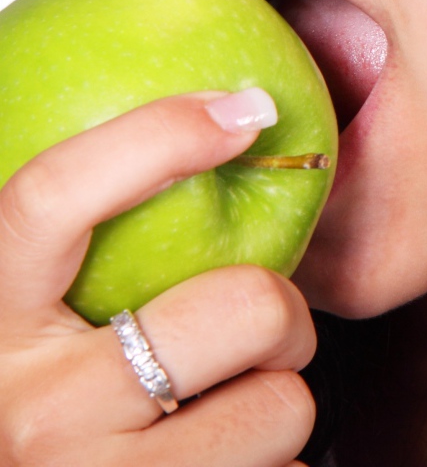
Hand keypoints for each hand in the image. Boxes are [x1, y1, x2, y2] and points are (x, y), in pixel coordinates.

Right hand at [0, 93, 316, 465]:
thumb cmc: (43, 415)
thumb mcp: (28, 322)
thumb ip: (71, 249)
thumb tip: (199, 119)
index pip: (55, 196)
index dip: (159, 133)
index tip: (246, 110)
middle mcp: (36, 414)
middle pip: (243, 307)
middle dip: (283, 311)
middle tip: (262, 326)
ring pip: (282, 405)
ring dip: (276, 403)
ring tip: (226, 412)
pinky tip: (222, 466)